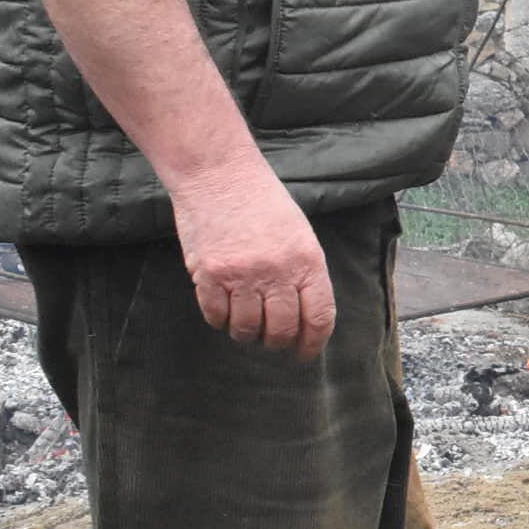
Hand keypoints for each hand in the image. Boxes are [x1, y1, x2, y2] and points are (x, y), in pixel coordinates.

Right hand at [171, 163, 335, 359]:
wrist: (220, 175)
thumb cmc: (263, 203)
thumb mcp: (300, 235)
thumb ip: (304, 274)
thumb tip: (305, 317)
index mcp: (308, 262)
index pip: (318, 317)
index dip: (313, 343)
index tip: (305, 353)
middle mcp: (277, 272)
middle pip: (282, 329)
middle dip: (278, 343)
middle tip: (272, 341)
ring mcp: (242, 275)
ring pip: (247, 328)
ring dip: (247, 335)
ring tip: (245, 326)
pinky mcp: (209, 275)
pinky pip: (215, 316)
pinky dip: (220, 320)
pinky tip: (223, 311)